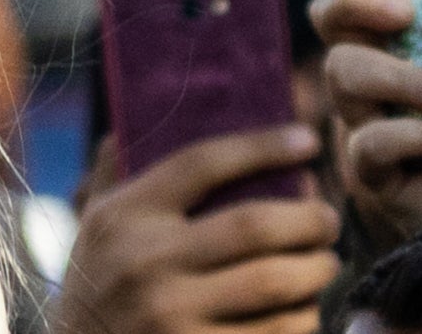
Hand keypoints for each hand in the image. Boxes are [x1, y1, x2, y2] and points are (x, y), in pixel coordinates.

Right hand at [49, 125, 337, 333]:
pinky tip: (306, 309)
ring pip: (274, 283)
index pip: (201, 164)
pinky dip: (303, 318)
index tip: (307, 140)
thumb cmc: (96, 286)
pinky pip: (274, 333)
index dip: (262, 148)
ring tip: (324, 264)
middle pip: (253, 226)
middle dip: (308, 219)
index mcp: (124, 215)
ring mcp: (172, 314)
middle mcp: (147, 261)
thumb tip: (146, 110)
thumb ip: (117, 170)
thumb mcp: (93, 223)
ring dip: (316, 272)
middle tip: (329, 220)